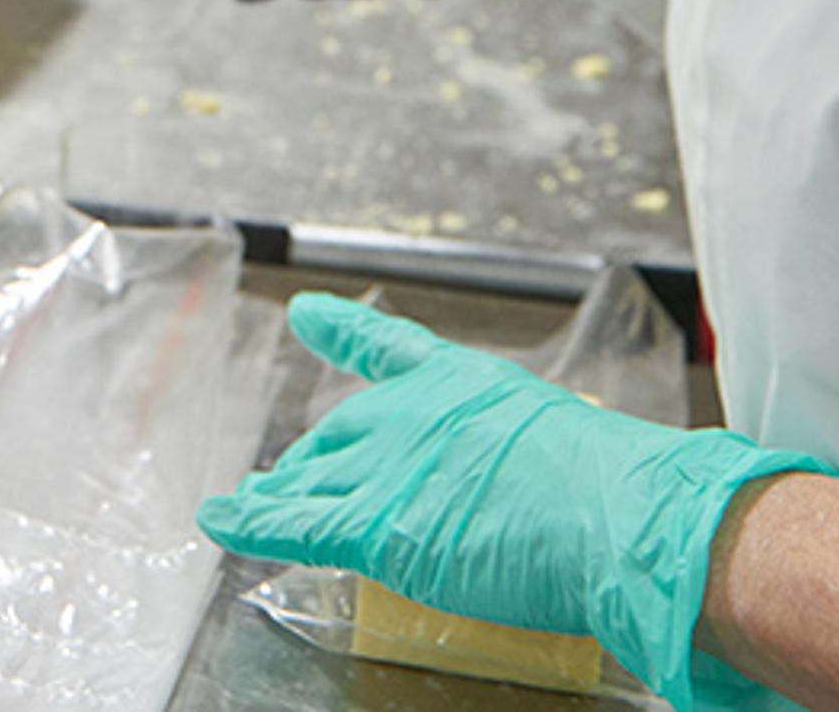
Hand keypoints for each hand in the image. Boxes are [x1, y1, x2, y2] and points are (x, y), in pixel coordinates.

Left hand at [198, 296, 831, 711]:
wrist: (618, 513)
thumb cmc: (616, 488)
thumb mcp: (570, 446)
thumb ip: (543, 460)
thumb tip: (574, 497)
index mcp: (465, 385)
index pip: (392, 352)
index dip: (343, 333)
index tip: (308, 315)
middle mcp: (415, 412)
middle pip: (341, 432)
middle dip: (314, 458)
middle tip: (290, 477)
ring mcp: (389, 463)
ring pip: (311, 477)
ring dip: (278, 493)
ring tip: (246, 503)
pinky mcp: (372, 519)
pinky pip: (292, 520)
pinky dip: (249, 521)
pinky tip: (220, 521)